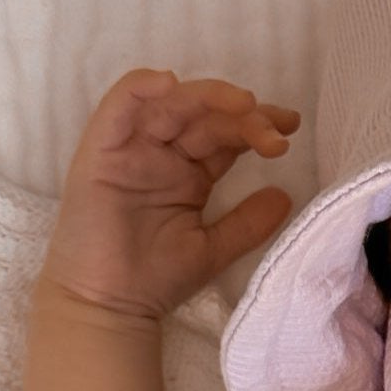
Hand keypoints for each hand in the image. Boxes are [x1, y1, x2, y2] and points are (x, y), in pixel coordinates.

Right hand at [38, 70, 301, 322]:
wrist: (108, 307)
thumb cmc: (155, 280)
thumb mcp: (213, 249)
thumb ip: (248, 223)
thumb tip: (286, 195)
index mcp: (188, 172)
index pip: (225, 135)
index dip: (257, 125)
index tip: (289, 129)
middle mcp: (162, 153)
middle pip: (205, 115)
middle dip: (243, 115)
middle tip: (276, 127)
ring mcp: (131, 149)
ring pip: (170, 103)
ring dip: (207, 96)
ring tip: (244, 104)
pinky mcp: (100, 151)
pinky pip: (117, 106)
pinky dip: (140, 87)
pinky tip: (169, 82)